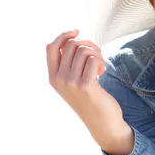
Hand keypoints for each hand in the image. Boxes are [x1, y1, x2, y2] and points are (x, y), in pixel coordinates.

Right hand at [46, 29, 125, 144]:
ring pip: (83, 50)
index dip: (64, 35)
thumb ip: (69, 64)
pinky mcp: (85, 85)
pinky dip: (101, 61)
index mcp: (53, 77)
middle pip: (71, 45)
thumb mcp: (74, 82)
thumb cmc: (91, 99)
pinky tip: (103, 71)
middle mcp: (59, 79)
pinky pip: (93, 59)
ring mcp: (71, 82)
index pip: (51, 47)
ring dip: (96, 53)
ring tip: (100, 64)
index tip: (77, 31)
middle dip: (88, 44)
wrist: (102, 122)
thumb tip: (73, 38)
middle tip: (97, 54)